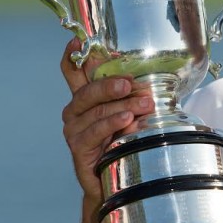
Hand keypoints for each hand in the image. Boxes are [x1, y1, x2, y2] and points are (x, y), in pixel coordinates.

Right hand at [59, 38, 154, 198]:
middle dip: (110, 85)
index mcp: (85, 97)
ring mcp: (74, 129)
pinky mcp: (78, 148)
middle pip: (87, 90)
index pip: (72, 70)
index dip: (72, 55)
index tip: (76, 40)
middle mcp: (75, 110)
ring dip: (122, 106)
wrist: (115, 182)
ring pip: (96, 111)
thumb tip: (150, 78)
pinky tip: (126, 119)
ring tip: (143, 104)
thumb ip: (131, 96)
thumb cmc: (124, 142)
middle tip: (131, 83)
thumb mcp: (129, 113)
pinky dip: (111, 124)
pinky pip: (94, 131)